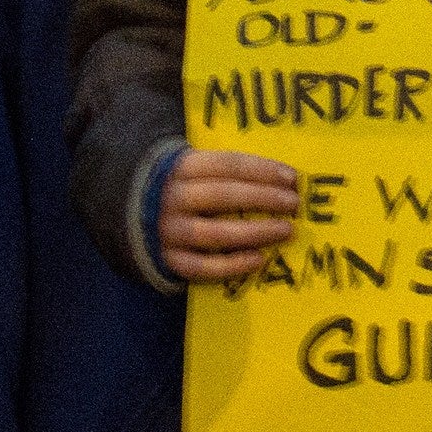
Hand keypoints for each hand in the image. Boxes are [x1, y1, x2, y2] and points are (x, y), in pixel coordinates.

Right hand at [160, 149, 299, 282]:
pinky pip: (202, 267)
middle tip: (294, 204)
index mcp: (182, 167)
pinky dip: (232, 265)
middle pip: (223, 195)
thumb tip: (285, 179)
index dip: (262, 170)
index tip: (292, 178)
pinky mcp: (168, 259)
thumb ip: (230, 172)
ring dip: (255, 231)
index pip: (227, 164)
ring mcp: (169, 230)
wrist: (137, 216)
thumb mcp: (198, 169)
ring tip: (286, 230)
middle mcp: (173, 198)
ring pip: (215, 233)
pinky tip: (258, 259)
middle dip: (263, 198)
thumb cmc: (186, 188)